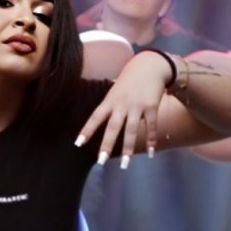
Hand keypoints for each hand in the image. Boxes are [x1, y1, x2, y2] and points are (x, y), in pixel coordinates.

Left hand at [77, 50, 175, 167]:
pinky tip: (150, 152)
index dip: (87, 131)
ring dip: (128, 148)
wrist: (150, 65)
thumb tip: (100, 119)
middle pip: (112, 127)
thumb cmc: (129, 80)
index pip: (95, 117)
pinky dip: (151, 140)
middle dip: (107, 145)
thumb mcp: (115, 90)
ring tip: (126, 165)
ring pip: (131, 130)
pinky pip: (151, 126)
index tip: (78, 144)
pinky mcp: (151, 106)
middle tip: (101, 161)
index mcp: (109, 101)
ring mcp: (137, 106)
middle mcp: (121, 104)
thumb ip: (109, 106)